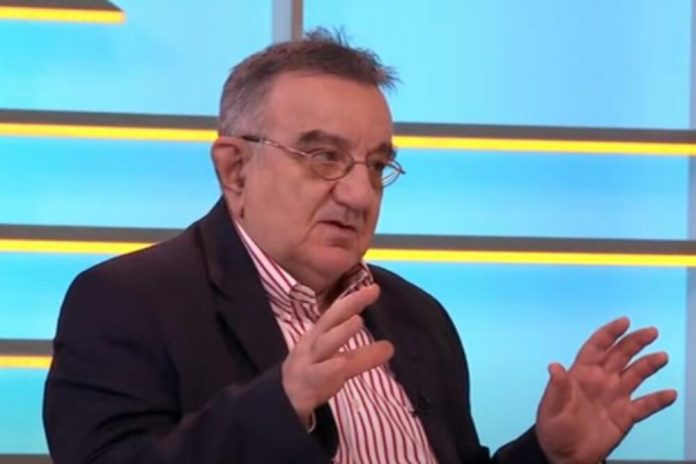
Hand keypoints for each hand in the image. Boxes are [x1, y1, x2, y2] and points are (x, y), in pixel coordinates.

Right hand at [281, 285, 393, 424]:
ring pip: (324, 345)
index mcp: (318, 334)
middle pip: (329, 320)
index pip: (336, 312)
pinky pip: (319, 374)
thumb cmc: (312, 371)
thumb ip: (353, 348)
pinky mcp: (308, 383)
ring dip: (341, 332)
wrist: (284, 399)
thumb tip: (390, 346)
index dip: (354, 299)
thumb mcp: (328, 354)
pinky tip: (342, 365)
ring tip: (358, 321)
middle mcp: (313, 344)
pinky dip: (330, 368)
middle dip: (349, 304)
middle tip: (371, 292)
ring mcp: (309, 363)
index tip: (375, 288)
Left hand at [536, 317, 676, 463]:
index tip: (624, 322)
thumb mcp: (550, 407)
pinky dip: (657, 400)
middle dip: (634, 342)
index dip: (609, 333)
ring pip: (635, 375)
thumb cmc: (553, 429)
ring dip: (648, 365)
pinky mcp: (624, 416)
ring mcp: (614, 397)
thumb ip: (557, 387)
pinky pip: (644, 405)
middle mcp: (600, 381)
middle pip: (620, 355)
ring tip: (662, 356)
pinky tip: (669, 394)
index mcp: (581, 374)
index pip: (597, 347)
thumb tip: (554, 367)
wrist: (564, 455)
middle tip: (651, 332)